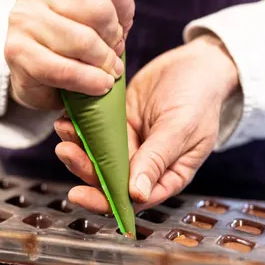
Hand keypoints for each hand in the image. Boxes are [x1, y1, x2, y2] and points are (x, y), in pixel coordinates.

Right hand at [4, 0, 145, 109]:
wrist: (36, 72)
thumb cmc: (72, 34)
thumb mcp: (101, 1)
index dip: (126, 5)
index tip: (124, 22)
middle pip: (98, 8)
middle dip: (115, 35)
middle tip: (116, 49)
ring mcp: (23, 18)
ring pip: (83, 40)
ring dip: (105, 61)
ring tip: (110, 69)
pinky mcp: (17, 51)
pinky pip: (66, 69)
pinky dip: (90, 81)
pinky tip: (100, 84)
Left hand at [54, 34, 238, 212]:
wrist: (197, 64)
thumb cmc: (200, 99)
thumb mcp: (182, 129)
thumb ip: (157, 160)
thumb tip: (136, 195)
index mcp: (167, 176)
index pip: (133, 200)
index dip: (106, 201)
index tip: (80, 194)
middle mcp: (145, 165)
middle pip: (109, 179)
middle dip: (84, 169)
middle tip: (66, 151)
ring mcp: (129, 144)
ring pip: (98, 155)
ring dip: (78, 147)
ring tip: (64, 130)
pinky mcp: (118, 124)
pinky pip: (96, 131)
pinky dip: (80, 126)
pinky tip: (68, 117)